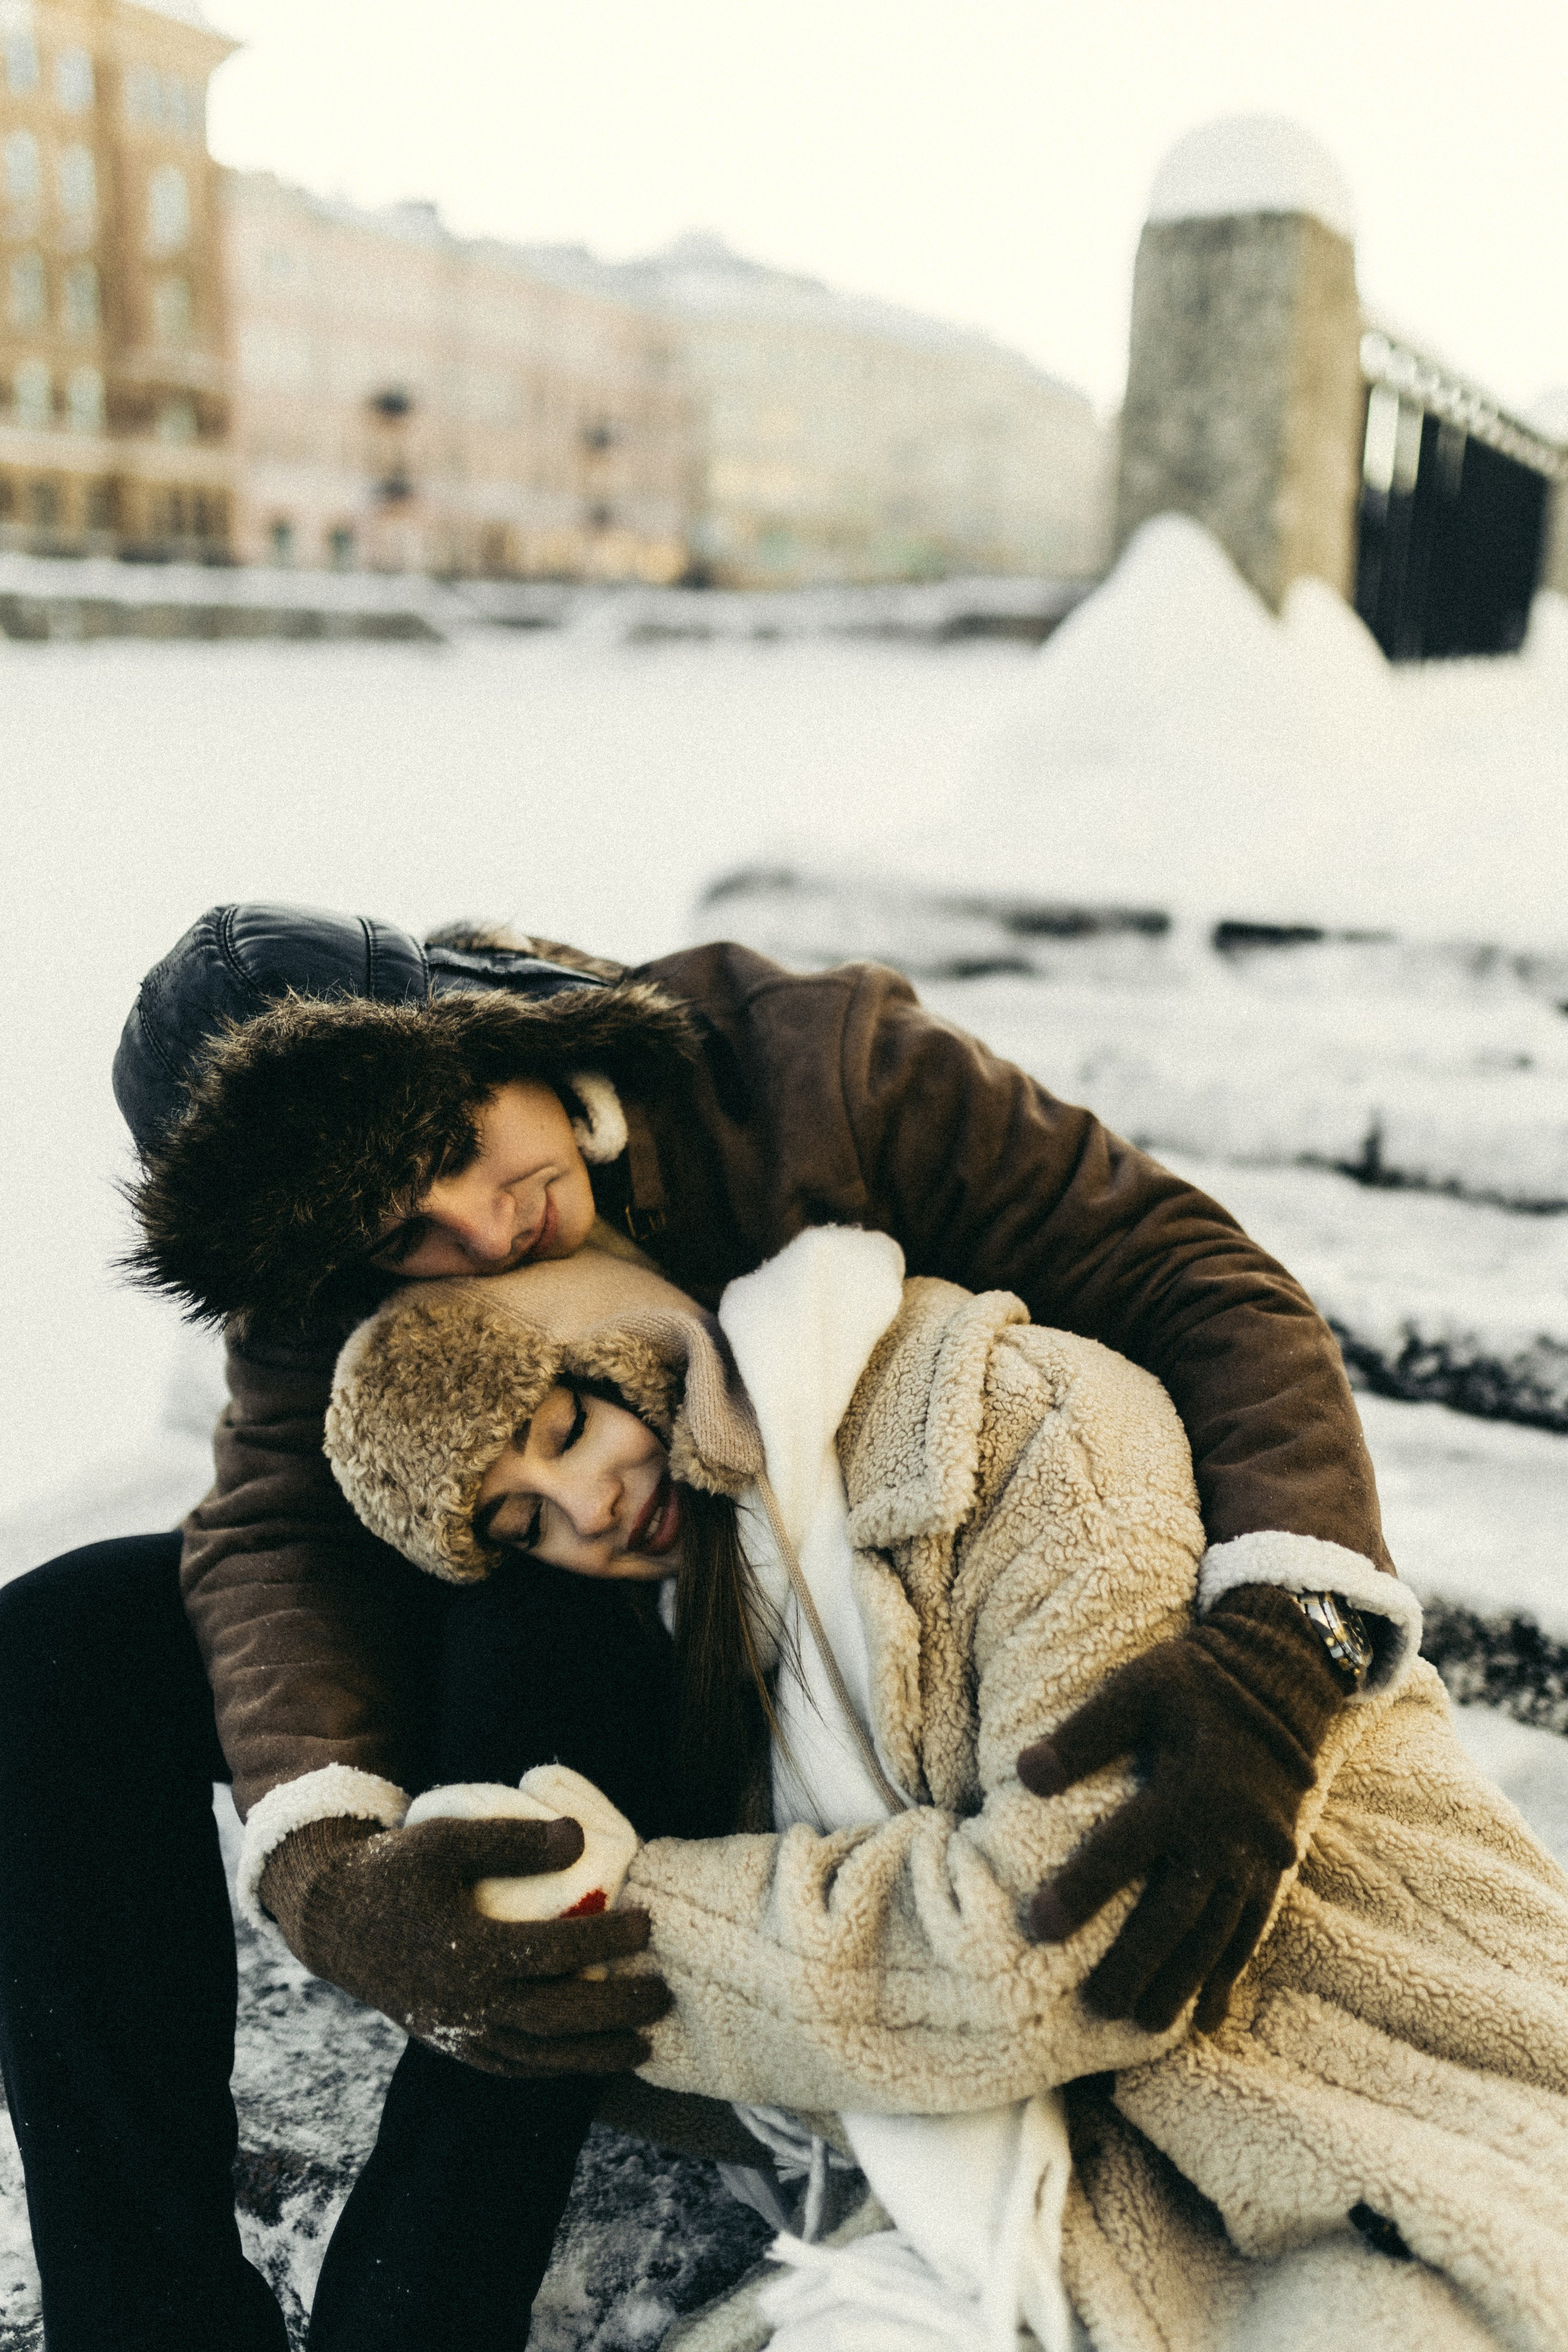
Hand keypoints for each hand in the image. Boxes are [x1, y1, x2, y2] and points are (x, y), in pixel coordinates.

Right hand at [258, 1811, 669, 2076]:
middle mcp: (469, 2003)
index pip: (556, 1952)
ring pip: (540, 2056)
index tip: (647, 1924)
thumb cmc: (396, 1871)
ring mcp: (460, 2032)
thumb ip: (511, 1839)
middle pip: (560, 2018)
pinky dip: (553, 2069)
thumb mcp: (444, 1839)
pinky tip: (586, 2060)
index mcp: (469, 1952)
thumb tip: (579, 1838)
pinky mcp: (452, 2045)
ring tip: (643, 2046)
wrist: (335, 1922)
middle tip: (663, 1995)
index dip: (607, 1939)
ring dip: (595, 2055)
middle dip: (618, 2010)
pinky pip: (512, 2067)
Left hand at [1018, 1585, 1345, 2033]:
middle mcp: (1225, 1830)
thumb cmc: (1193, 1681)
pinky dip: (1229, 1976)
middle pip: (1175, 1909)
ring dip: (1180, 1981)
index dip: (1081, 1888)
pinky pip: (1252, 1932)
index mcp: (1185, 1785)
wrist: (1280, 1678)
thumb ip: (1083, 1733)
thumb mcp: (1136, 1686)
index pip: (1124, 1847)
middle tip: (1093, 2007)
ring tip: (1141, 2025)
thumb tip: (1025, 1775)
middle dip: (1135, 1961)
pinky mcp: (1275, 1867)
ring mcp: (1255, 1855)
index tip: (1037, 1926)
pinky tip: (1206, 2018)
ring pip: (1216, 1932)